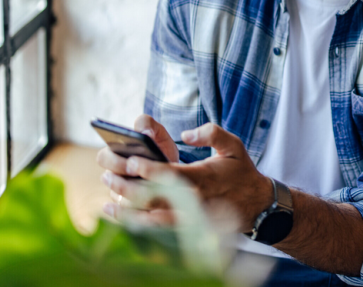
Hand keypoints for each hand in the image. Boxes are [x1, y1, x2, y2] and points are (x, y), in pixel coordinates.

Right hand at [97, 114, 178, 218]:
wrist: (174, 168)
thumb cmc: (160, 148)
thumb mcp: (156, 132)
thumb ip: (147, 124)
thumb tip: (143, 131)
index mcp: (114, 155)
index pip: (103, 157)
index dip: (114, 161)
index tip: (130, 161)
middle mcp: (114, 176)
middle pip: (108, 180)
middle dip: (122, 178)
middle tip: (139, 177)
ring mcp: (121, 194)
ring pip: (121, 198)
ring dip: (135, 195)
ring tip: (152, 189)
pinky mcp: (133, 209)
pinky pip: (132, 213)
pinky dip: (142, 209)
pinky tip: (155, 204)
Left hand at [101, 122, 273, 230]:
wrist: (256, 205)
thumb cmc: (241, 171)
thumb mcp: (233, 145)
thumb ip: (211, 133)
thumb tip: (186, 133)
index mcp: (203, 178)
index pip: (172, 176)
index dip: (150, 170)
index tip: (131, 161)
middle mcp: (193, 201)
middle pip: (155, 199)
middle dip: (128, 188)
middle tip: (107, 176)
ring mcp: (188, 217)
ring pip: (152, 220)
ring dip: (127, 211)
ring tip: (107, 200)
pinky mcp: (185, 227)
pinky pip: (156, 229)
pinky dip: (135, 223)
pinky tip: (118, 215)